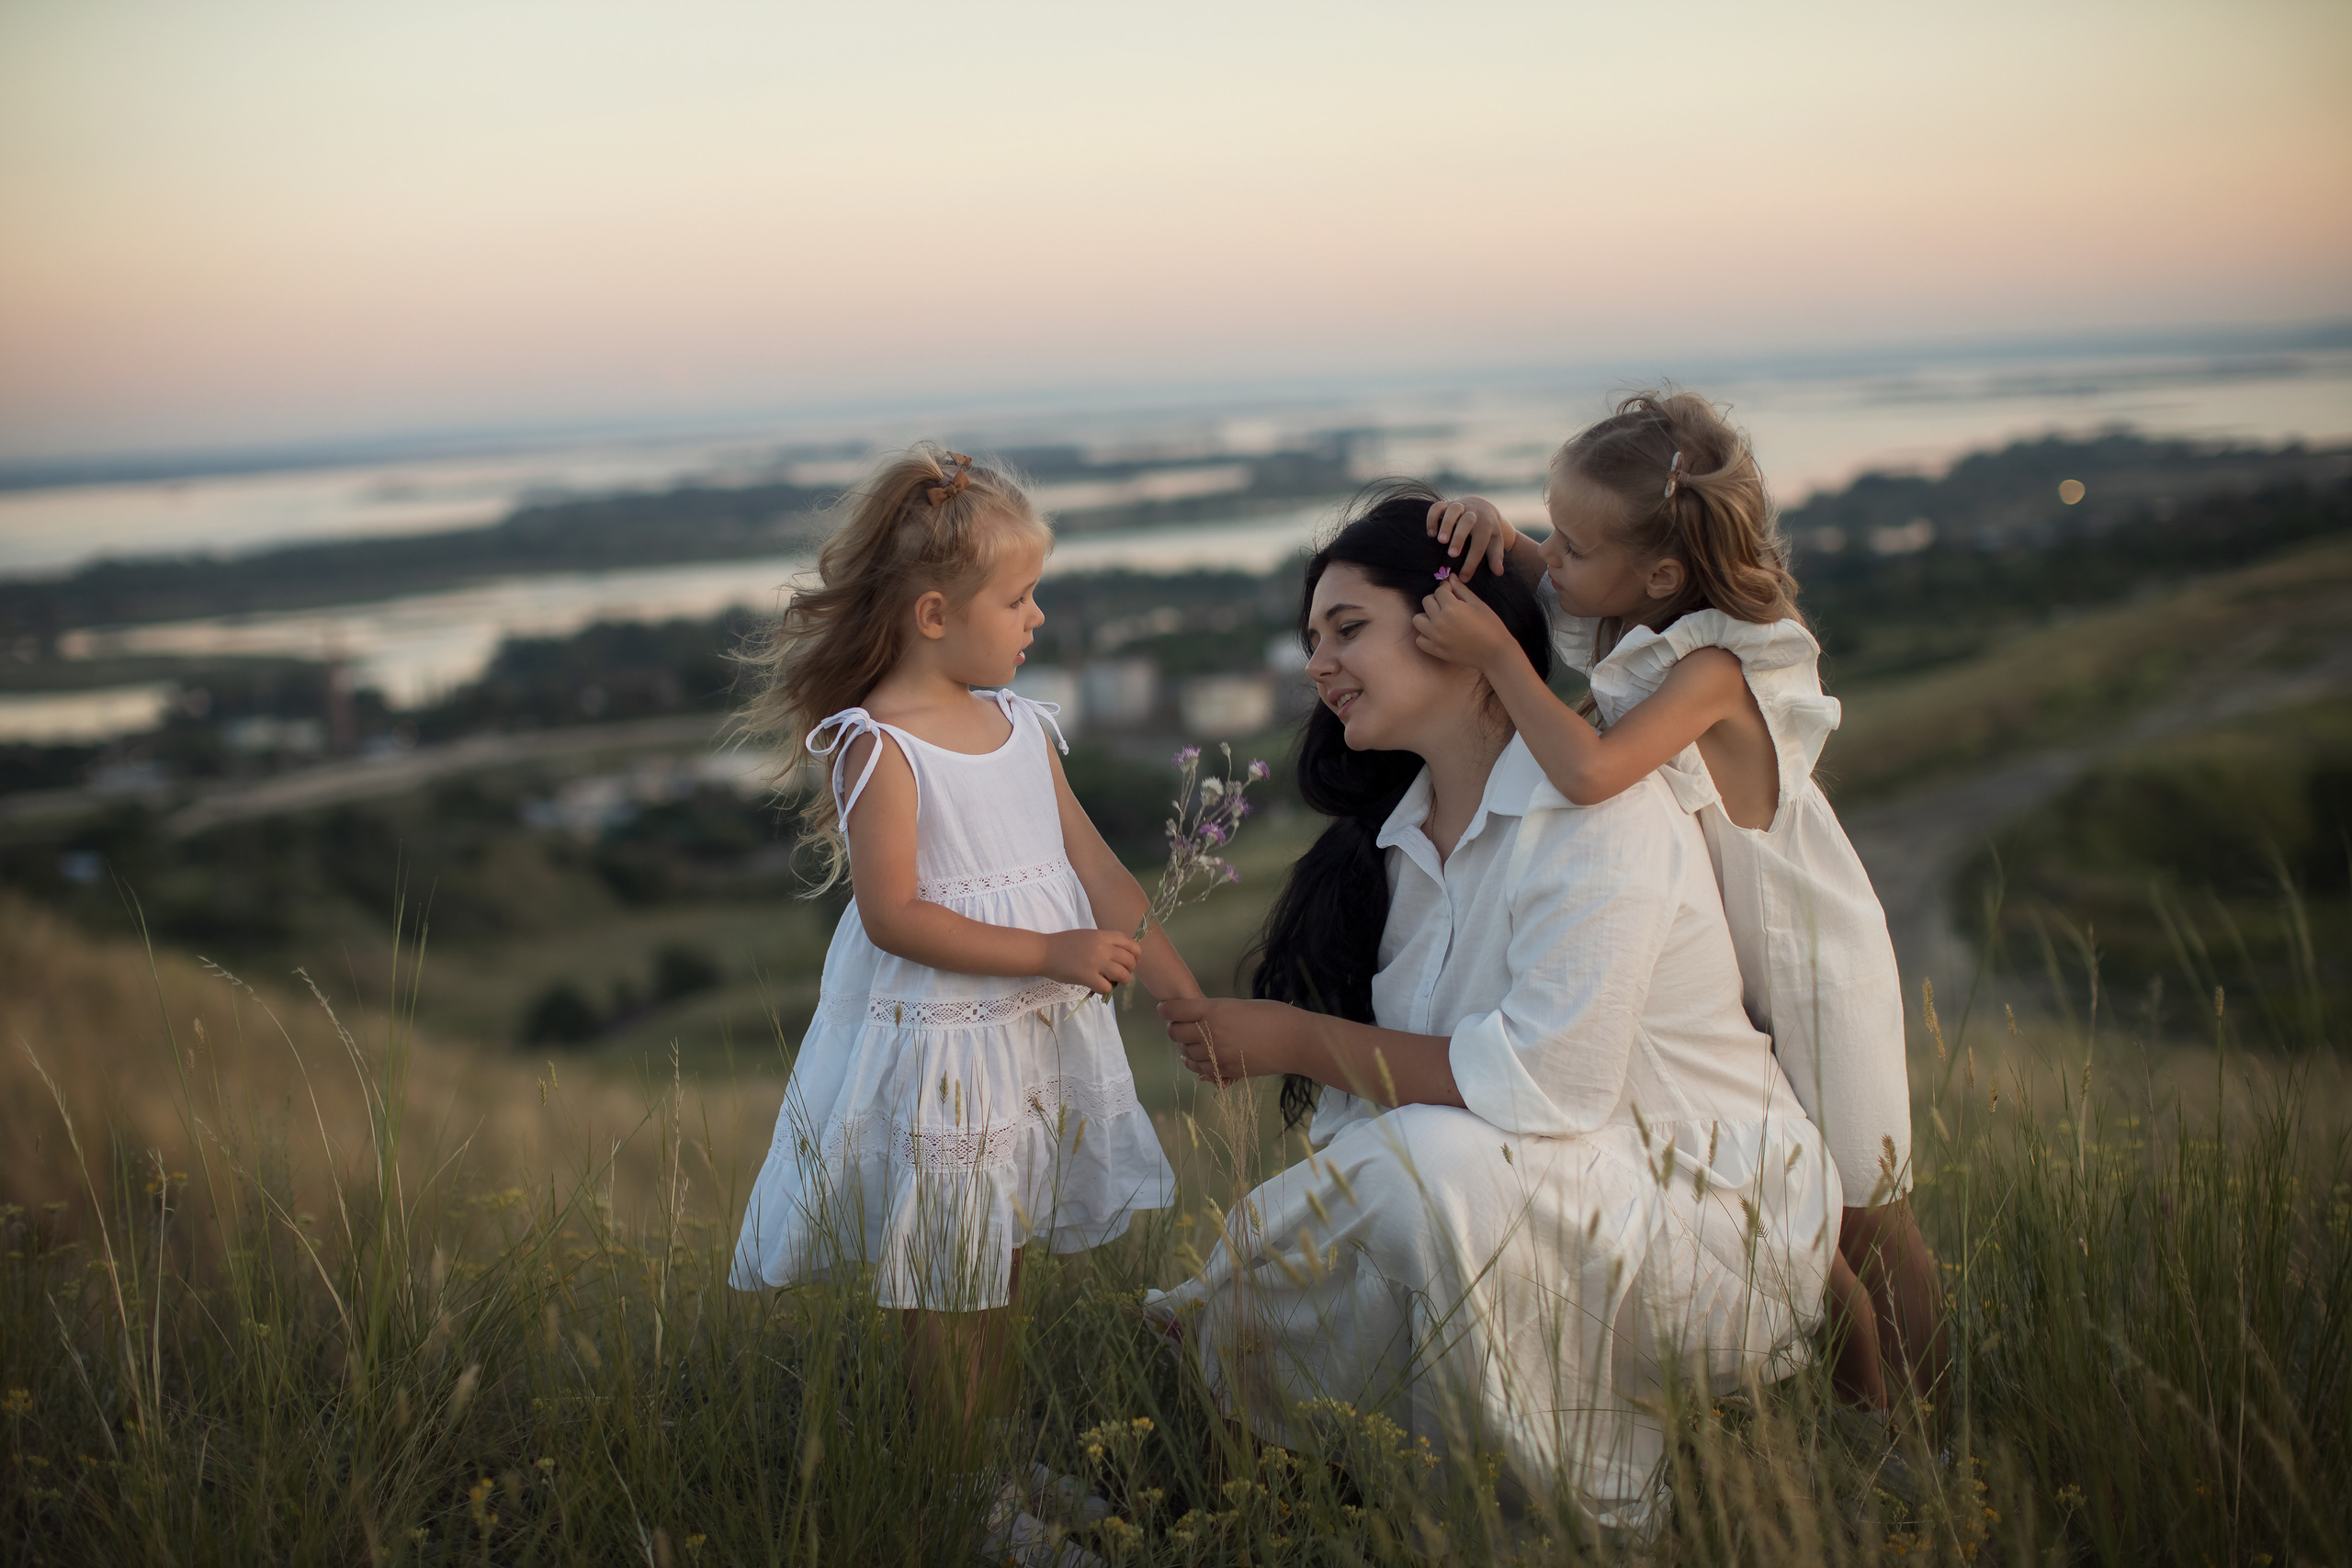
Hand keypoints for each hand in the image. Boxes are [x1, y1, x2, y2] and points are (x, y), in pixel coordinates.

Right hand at [1042, 929, 1140, 994]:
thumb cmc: (1064, 943)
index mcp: (1104, 936)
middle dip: (1129, 970)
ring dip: (1121, 981)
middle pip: (1130, 961)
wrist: (1044, 951)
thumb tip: (1120, 956)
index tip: (1132, 962)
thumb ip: (1104, 942)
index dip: (1136, 955)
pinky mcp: (1087, 977)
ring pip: (1123, 975)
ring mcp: (1096, 962)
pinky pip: (1107, 987)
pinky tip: (1098, 987)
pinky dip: (1106, 990)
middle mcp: (1103, 947)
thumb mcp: (1088, 935)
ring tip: (1112, 982)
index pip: (1131, 944)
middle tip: (1120, 974)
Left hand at [1160, 996, 1298, 1085]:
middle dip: (1175, 1028)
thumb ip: (1216, 1011)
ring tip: (1192, 1043)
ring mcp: (1216, 1054)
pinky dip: (1196, 1064)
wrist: (1294, 1041)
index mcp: (1214, 1010)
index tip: (1165, 1010)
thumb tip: (1200, 1016)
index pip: (1174, 1010)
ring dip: (1185, 1048)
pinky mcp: (1225, 1071)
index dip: (1166, 1010)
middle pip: (1175, 1033)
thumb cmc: (1273, 1015)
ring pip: (1186, 1053)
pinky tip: (1200, 1058)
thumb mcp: (1240, 1005)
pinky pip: (1200, 1070)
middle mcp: (1210, 1032)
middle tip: (1182, 1025)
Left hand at [1414, 578, 1520, 671]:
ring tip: (1439, 619)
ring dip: (1427, 616)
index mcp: (1451, 607)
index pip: (1439, 590)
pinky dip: (1425, 635)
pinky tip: (1437, 633)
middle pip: (1426, 601)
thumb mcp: (1478, 604)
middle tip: (1447, 605)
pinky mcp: (1435, 650)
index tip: (1452, 592)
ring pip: (1418, 619)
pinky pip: (1419, 640)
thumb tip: (1450, 577)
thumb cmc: (1491, 626)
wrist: (1495, 653)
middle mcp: (1439, 621)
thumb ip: (1461, 590)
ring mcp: (1435, 637)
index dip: (1446, 589)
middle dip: (1436, 600)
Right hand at [1426, 495, 1518, 581]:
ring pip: (1453, 510)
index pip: (1480, 543)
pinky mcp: (1447, 504)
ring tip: (1440, 541)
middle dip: (1459, 537)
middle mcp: (1473, 513)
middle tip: (1452, 554)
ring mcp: (1460, 506)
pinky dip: (1432, 518)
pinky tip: (1430, 534)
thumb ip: (1496, 557)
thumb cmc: (1487, 530)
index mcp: (1486, 524)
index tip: (1464, 577)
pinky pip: (1437, 507)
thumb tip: (1499, 572)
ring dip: (1446, 524)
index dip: (1472, 561)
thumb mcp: (1495, 542)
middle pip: (1468, 520)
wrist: (1482, 506)